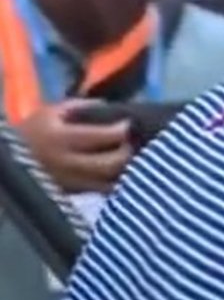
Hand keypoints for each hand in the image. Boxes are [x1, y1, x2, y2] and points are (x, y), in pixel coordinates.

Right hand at [17, 100, 131, 194]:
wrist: (13, 159)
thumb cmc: (35, 130)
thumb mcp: (52, 112)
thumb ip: (80, 107)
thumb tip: (109, 106)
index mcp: (60, 138)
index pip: (100, 136)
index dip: (121, 130)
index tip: (130, 123)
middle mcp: (66, 163)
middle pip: (109, 163)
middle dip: (127, 152)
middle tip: (134, 142)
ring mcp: (71, 182)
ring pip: (109, 182)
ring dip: (127, 170)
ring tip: (134, 157)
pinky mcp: (74, 194)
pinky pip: (103, 191)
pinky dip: (117, 182)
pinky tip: (123, 171)